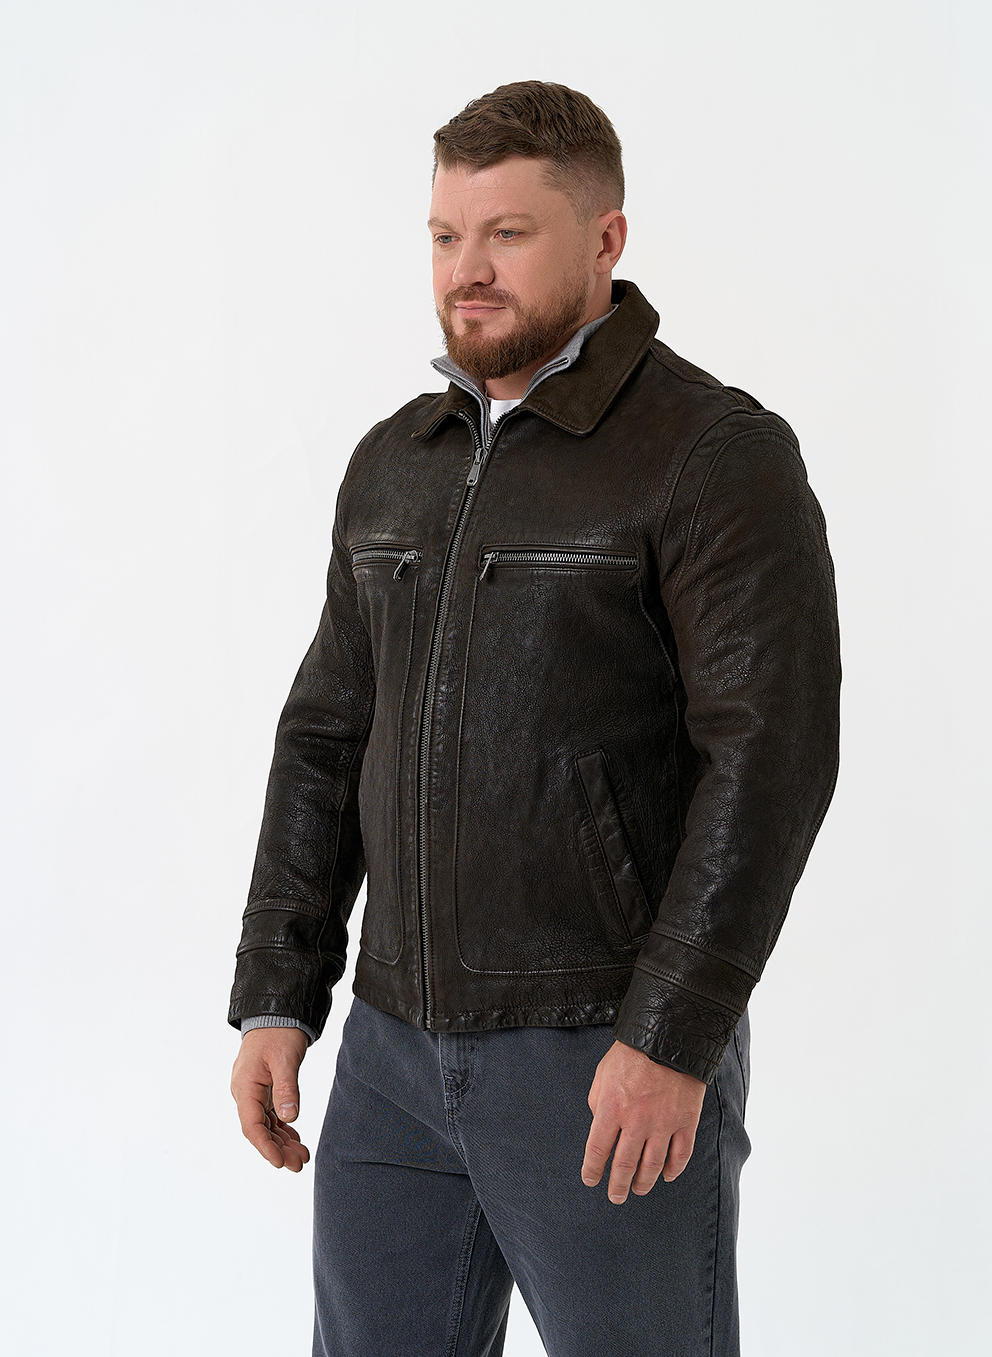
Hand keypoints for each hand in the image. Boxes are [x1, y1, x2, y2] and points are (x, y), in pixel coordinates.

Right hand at [231, 1027, 310, 1170]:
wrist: (276, 1012)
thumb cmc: (278, 1032)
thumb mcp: (285, 1059)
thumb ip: (287, 1089)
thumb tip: (290, 1117)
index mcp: (245, 1087)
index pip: (252, 1126)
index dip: (266, 1147)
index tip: (281, 1162)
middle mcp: (245, 1092)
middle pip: (259, 1129)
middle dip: (278, 1149)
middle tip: (299, 1164)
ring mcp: (253, 1091)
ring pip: (265, 1124)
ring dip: (282, 1141)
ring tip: (302, 1156)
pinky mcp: (263, 1088)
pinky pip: (270, 1114)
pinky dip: (282, 1127)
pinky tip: (295, 1138)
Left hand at [581, 1039, 705, 1202]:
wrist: (669, 1036)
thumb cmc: (631, 1054)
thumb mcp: (603, 1074)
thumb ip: (598, 1103)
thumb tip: (600, 1127)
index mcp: (612, 1108)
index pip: (598, 1151)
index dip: (592, 1170)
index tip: (590, 1180)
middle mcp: (636, 1121)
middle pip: (625, 1166)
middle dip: (618, 1186)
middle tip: (616, 1197)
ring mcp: (663, 1123)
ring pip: (652, 1166)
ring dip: (644, 1183)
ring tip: (638, 1189)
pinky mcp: (685, 1121)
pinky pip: (680, 1155)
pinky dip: (673, 1170)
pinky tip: (666, 1176)